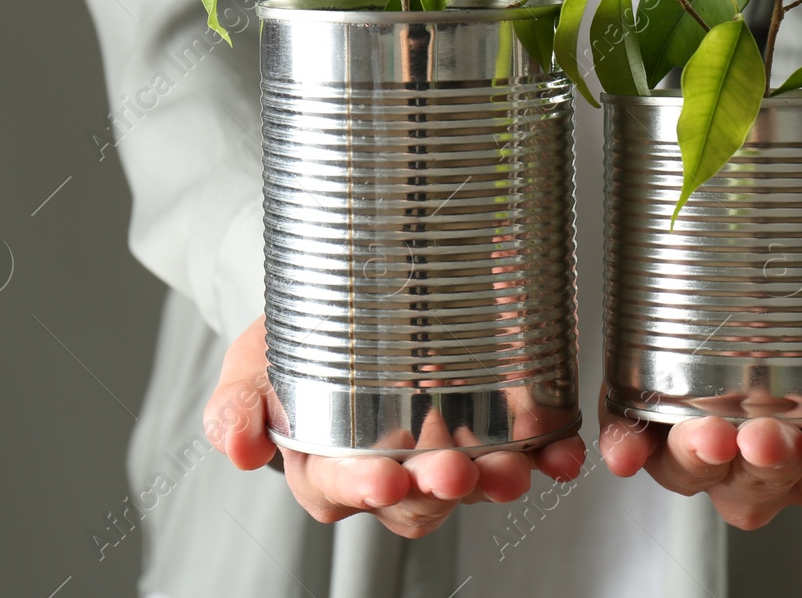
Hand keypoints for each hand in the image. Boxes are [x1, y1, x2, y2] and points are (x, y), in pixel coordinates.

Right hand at [205, 316, 586, 537]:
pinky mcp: (485, 430)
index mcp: (324, 465)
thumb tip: (237, 447)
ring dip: (498, 480)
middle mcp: (386, 471)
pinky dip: (546, 455)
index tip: (388, 479)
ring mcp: (439, 455)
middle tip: (460, 472)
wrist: (334, 302)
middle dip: (441, 489)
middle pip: (416, 499)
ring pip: (471, 485)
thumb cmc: (288, 346)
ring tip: (520, 465)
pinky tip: (564, 452)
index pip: (341, 490)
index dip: (365, 489)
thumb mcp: (250, 366)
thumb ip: (238, 403)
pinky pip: (519, 453)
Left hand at [598, 324, 801, 529]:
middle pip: (759, 486)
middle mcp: (759, 463)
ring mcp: (701, 442)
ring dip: (697, 460)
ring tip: (706, 436)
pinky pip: (633, 439)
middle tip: (767, 436)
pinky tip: (622, 451)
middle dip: (763, 465)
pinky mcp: (649, 411)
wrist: (793, 267)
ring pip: (695, 472)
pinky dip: (625, 446)